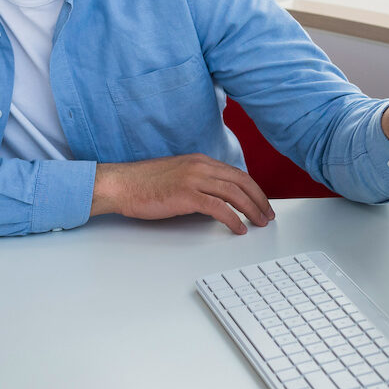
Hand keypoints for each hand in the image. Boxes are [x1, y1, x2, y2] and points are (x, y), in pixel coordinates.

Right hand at [91, 154, 273, 234]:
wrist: (121, 185)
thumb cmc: (143, 183)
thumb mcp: (176, 175)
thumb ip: (197, 181)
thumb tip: (214, 199)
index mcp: (199, 160)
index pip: (236, 173)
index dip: (253, 189)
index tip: (261, 202)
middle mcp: (199, 166)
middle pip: (241, 181)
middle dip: (259, 199)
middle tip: (267, 215)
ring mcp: (193, 179)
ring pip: (234, 193)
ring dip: (251, 209)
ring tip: (258, 222)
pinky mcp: (186, 195)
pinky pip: (218, 207)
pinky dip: (232, 218)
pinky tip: (238, 228)